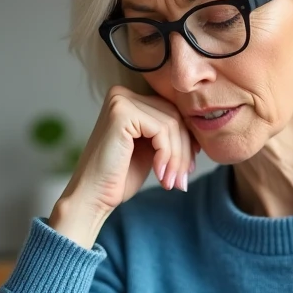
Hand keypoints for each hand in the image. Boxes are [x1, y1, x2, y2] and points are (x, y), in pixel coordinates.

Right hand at [49, 85, 198, 248]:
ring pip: (172, 124)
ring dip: (177, 158)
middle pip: (174, 116)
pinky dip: (167, 155)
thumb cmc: (119, 178)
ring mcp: (120, 101)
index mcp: (129, 100)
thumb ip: (168, 135)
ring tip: (171, 182)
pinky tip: (160, 175)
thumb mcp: (151, 151)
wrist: (93, 197)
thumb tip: (199, 133)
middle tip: (181, 181)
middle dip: (183, 152)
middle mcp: (122, 95)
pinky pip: (162, 130)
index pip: (171, 112)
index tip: (187, 169)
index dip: (186, 141)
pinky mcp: (122, 112)